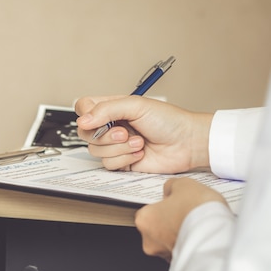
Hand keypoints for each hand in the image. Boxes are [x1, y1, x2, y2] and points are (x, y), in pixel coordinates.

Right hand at [75, 95, 212, 173]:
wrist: (187, 143)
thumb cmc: (168, 120)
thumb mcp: (136, 106)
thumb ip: (106, 110)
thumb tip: (83, 121)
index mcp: (111, 108)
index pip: (83, 108)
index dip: (85, 115)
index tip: (96, 119)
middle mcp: (110, 126)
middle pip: (84, 133)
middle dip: (105, 135)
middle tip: (125, 132)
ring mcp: (114, 145)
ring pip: (95, 150)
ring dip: (119, 148)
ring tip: (138, 142)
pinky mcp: (121, 161)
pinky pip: (107, 164)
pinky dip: (124, 159)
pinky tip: (139, 153)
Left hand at [135, 177, 227, 260]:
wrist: (218, 235)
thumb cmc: (198, 212)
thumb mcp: (183, 185)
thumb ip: (171, 187)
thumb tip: (170, 190)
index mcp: (144, 219)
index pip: (149, 211)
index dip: (164, 207)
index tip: (175, 204)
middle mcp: (149, 241)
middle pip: (157, 228)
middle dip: (171, 222)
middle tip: (187, 215)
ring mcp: (164, 255)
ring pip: (170, 242)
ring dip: (181, 235)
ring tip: (197, 226)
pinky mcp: (180, 265)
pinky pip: (183, 253)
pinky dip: (190, 246)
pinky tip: (202, 237)